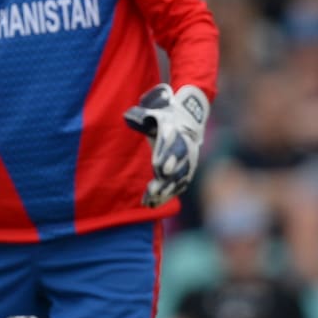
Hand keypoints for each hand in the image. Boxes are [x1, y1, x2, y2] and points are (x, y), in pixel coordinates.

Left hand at [124, 84, 208, 207]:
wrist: (188, 123)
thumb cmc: (165, 119)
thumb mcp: (155, 114)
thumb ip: (143, 116)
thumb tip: (129, 116)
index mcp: (178, 133)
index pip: (174, 145)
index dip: (167, 156)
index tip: (159, 167)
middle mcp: (185, 149)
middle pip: (178, 167)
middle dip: (165, 180)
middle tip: (152, 189)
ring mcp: (188, 163)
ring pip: (178, 180)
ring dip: (165, 191)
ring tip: (150, 200)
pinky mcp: (186, 173)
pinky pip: (176, 187)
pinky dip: (165, 196)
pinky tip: (151, 203)